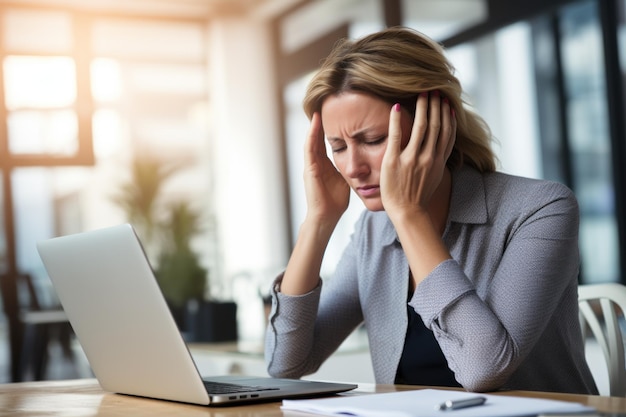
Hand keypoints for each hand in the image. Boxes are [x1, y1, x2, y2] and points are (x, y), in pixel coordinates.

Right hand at [303, 112, 350, 225]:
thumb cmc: (336, 202)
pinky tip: (315, 124)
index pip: (328, 142)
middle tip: (325, 106)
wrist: (326, 216)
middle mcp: (317, 162)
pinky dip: (311, 135)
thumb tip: (366, 161)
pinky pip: (309, 148)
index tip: (337, 115)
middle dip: (321, 123)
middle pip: (318, 137)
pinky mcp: (309, 169)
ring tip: (318, 110)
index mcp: (326, 164)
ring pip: (312, 140)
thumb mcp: (347, 180)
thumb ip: (351, 169)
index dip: (332, 128)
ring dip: (315, 125)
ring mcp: (311, 165)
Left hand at [380, 91, 455, 218]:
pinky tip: (395, 106)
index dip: (448, 116)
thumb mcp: (434, 177)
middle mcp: (428, 157)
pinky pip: (396, 135)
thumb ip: (437, 160)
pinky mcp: (394, 161)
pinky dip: (396, 120)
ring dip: (423, 107)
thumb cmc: (418, 197)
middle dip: (436, 106)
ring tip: (422, 93)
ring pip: (421, 126)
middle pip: (436, 125)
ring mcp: (412, 158)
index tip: (447, 104)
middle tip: (435, 90)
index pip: (447, 133)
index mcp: (438, 160)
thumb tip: (439, 148)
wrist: (408, 213)